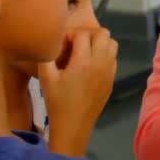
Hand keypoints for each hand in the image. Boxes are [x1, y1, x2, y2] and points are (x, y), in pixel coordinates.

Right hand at [37, 27, 118, 156]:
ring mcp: (109, 72)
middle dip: (87, 34)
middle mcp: (101, 64)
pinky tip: (89, 64)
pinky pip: (113, 58)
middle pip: (103, 34)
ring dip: (98, 43)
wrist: (74, 126)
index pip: (83, 34)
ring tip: (83, 51)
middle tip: (73, 43)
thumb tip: (50, 43)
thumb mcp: (45, 78)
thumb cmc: (57, 102)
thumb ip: (47, 56)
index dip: (70, 34)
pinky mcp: (112, 80)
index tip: (61, 43)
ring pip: (112, 44)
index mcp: (83, 63)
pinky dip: (103, 54)